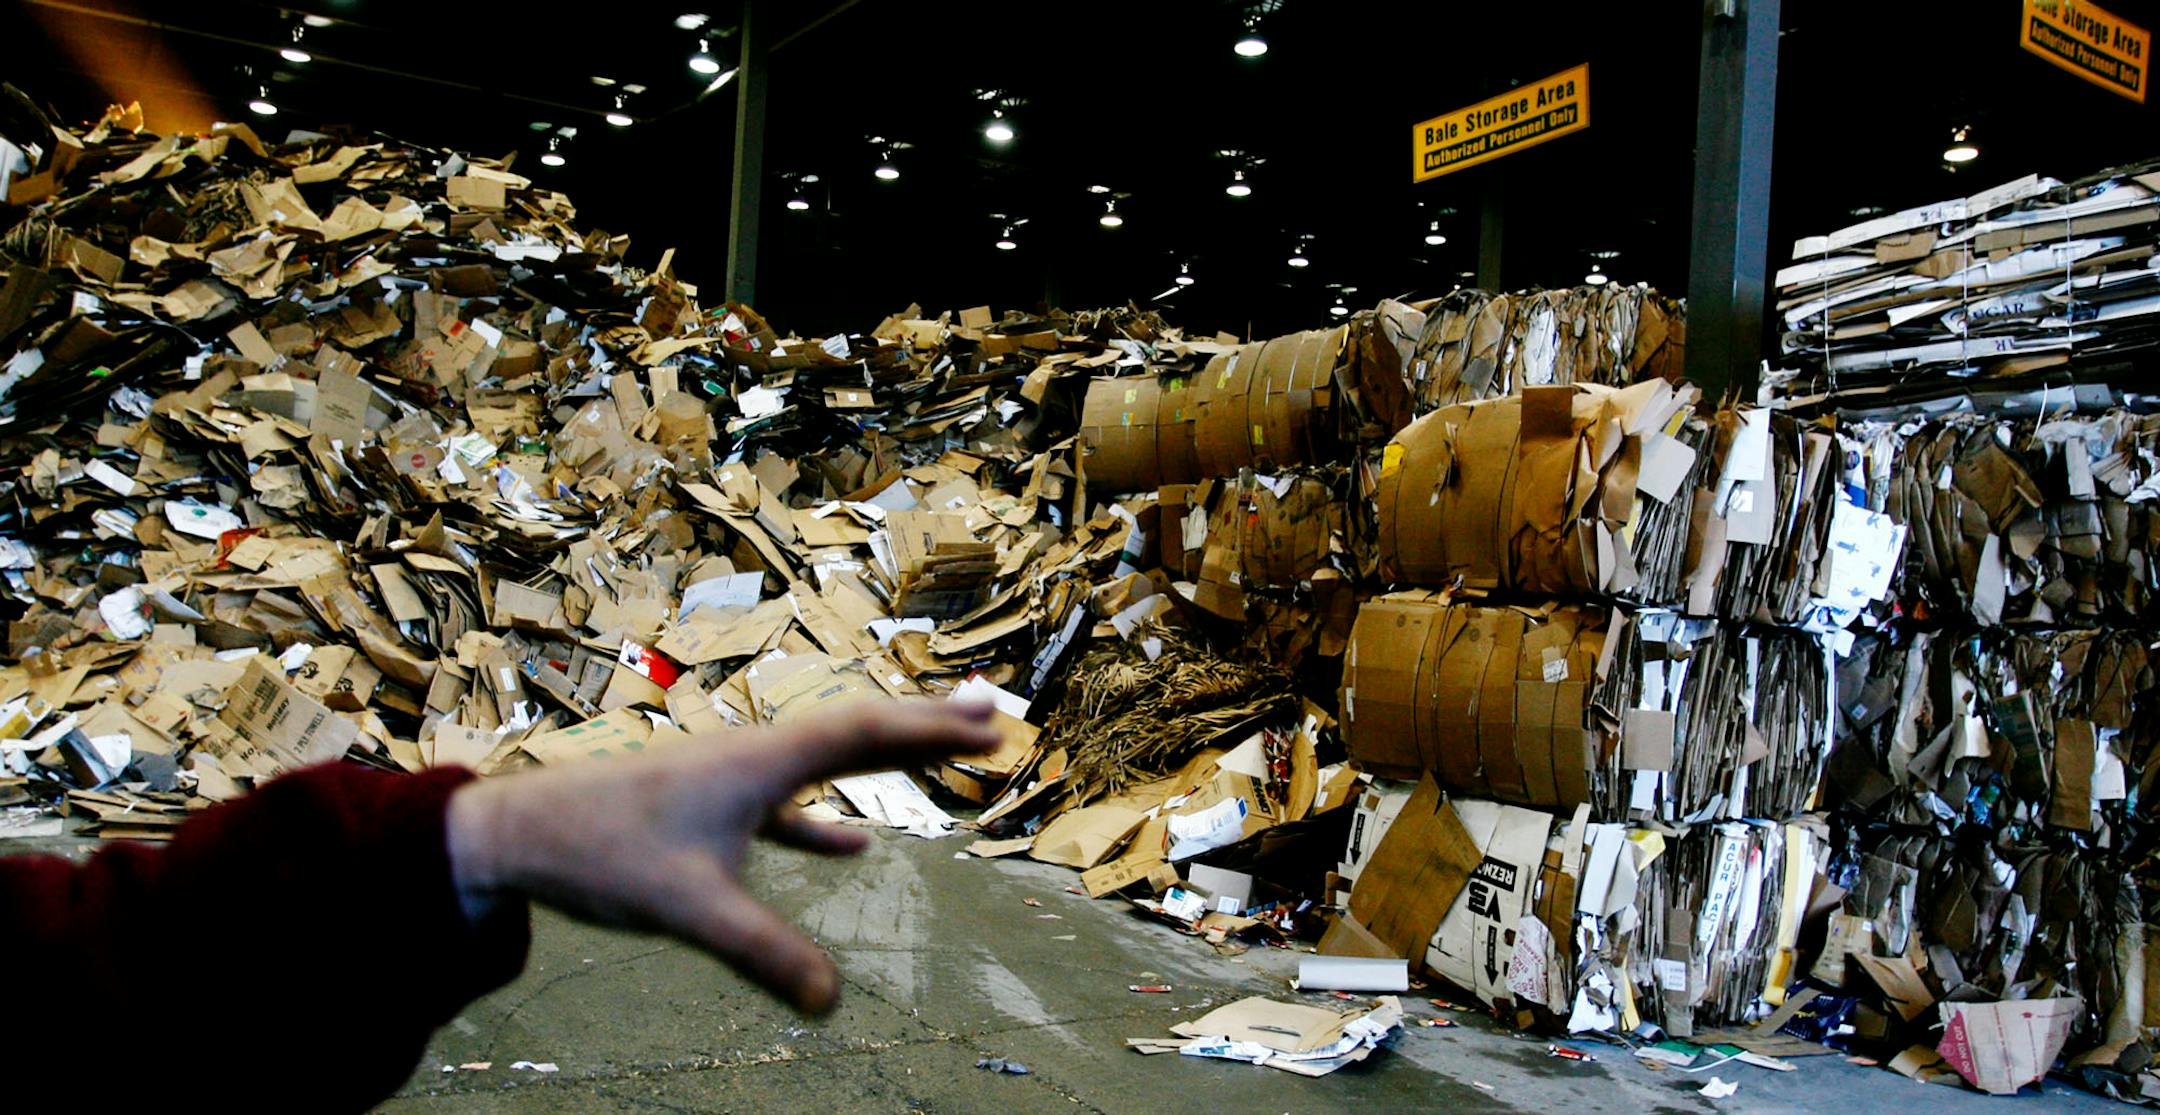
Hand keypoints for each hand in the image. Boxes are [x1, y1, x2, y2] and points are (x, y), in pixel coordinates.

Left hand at [445, 699, 998, 1013]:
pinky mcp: (708, 807)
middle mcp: (753, 755)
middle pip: (859, 728)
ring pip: (826, 758)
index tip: (991, 727)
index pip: (865, 733)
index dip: (933, 731)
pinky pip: (786, 804)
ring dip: (888, 756)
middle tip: (996, 718)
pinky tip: (854, 846)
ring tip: (946, 752)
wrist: (515, 833)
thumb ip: (761, 953)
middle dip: (929, 725)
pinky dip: (825, 818)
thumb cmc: (599, 853)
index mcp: (759, 759)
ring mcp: (731, 778)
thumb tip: (831, 1003)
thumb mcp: (687, 909)